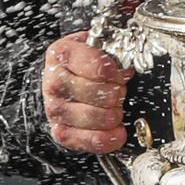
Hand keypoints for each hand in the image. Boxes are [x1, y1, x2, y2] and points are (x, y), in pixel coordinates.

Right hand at [42, 30, 132, 153]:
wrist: (61, 80)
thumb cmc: (82, 63)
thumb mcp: (94, 45)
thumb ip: (110, 50)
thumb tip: (130, 64)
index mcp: (63, 54)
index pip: (98, 66)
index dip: (116, 73)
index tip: (121, 74)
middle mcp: (55, 82)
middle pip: (99, 93)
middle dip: (117, 94)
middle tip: (118, 91)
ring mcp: (56, 109)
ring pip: (96, 117)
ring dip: (114, 114)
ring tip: (115, 108)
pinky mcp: (61, 132)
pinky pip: (90, 140)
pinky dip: (108, 138)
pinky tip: (117, 132)